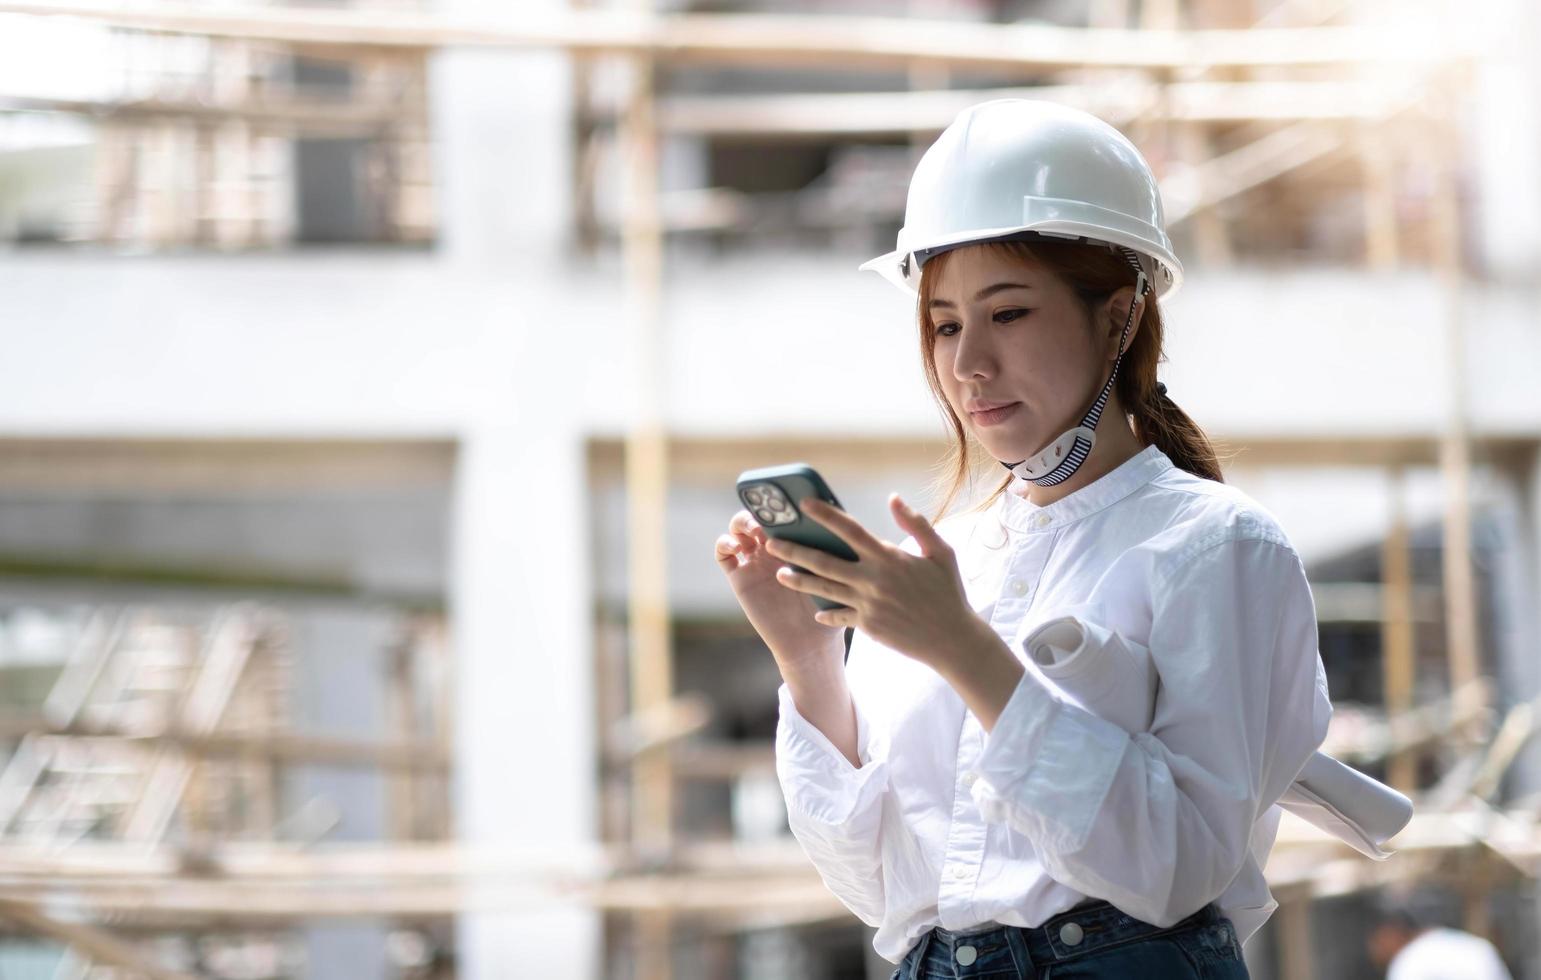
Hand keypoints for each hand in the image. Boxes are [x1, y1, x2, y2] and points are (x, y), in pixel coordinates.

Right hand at [715, 508, 844, 669]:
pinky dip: (724, 543)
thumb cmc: (828, 606)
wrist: (810, 642)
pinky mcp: (739, 576)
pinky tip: (735, 546)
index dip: (782, 498)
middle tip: (768, 508)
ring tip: (751, 527)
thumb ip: (832, 547)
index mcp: (796, 540)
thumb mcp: (835, 572)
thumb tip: (840, 518)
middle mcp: (773, 547)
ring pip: (738, 528)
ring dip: (741, 521)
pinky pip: (723, 553)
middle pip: (759, 514)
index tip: (787, 491)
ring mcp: (754, 560)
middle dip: (760, 505)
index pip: (784, 510)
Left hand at [764, 493, 985, 673]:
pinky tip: (815, 611)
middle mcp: (872, 579)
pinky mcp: (867, 626)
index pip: (849, 530)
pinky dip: (827, 613)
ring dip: (798, 581)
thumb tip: (893, 498)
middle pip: (824, 561)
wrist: (953, 640)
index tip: (804, 504)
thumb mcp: (941, 552)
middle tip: (771, 543)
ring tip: (779, 574)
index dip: (825, 514)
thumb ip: (916, 524)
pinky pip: (839, 617)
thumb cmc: (948, 592)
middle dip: (794, 551)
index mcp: (888, 557)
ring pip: (824, 589)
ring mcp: (867, 604)